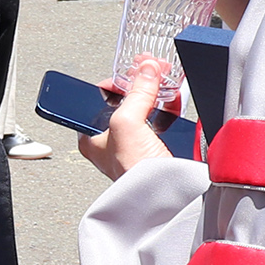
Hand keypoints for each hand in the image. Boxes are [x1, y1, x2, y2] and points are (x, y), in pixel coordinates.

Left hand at [80, 55, 167, 181]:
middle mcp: (111, 140)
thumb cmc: (133, 173)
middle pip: (124, 100)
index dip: (114, 81)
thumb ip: (136, 93)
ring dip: (155, 90)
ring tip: (164, 77)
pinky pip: (161, 119)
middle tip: (150, 69)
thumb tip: (146, 71)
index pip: (97, 99)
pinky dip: (168, 105)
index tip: (129, 70)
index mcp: (91, 137)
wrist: (163, 195)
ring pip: (143, 107)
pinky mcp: (156, 146)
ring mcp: (135, 143)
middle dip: (139, 82)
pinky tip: (173, 95)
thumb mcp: (126, 123)